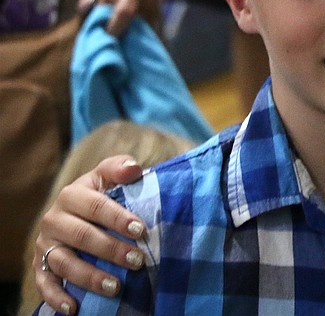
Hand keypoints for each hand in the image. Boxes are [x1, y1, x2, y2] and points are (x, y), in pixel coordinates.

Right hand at [35, 157, 146, 311]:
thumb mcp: (107, 176)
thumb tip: (133, 169)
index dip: (118, 217)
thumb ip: (119, 168)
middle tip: (138, 261)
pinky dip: (57, 297)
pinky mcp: (40, 265)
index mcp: (71, 194)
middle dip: (111, 250)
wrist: (74, 211)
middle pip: (82, 236)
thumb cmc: (99, 193)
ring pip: (64, 262)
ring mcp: (45, 244)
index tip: (140, 230)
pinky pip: (45, 283)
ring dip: (90, 276)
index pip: (96, 206)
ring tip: (116, 286)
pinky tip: (74, 308)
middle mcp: (54, 219)